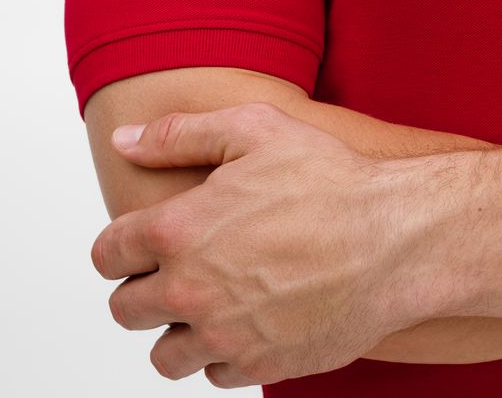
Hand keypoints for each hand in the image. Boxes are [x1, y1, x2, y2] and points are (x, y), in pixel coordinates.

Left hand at [90, 102, 446, 387]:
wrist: (393, 240)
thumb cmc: (329, 179)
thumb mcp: (253, 129)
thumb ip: (178, 135)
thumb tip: (124, 139)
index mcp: (178, 231)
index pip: (107, 255)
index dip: (120, 246)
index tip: (140, 242)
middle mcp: (190, 290)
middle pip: (125, 310)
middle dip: (143, 288)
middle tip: (177, 269)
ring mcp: (224, 335)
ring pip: (164, 356)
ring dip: (177, 330)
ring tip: (209, 300)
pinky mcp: (260, 366)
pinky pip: (214, 376)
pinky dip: (222, 353)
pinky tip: (248, 318)